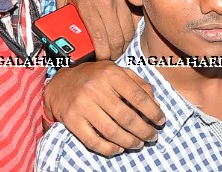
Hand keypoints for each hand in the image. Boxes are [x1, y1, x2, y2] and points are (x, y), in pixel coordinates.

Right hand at [44, 61, 164, 154]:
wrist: (60, 83)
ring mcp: (82, 106)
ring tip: (139, 144)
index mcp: (110, 74)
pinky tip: (119, 148)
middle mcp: (95, 89)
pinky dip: (109, 149)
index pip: (138, 96)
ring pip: (112, 131)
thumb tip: (156, 104)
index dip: (153, 111)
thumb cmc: (94, 77)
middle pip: (126, 117)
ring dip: (129, 142)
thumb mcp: (116, 71)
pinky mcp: (72, 121)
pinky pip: (93, 141)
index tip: (161, 121)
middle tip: (152, 137)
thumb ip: (138, 84)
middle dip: (144, 130)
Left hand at [56, 0, 136, 60]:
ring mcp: (121, 1)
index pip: (99, 39)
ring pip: (128, 33)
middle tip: (108, 57)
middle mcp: (106, 5)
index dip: (101, 55)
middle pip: (116, 40)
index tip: (99, 59)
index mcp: (88, 6)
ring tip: (116, 48)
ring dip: (123, 44)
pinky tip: (124, 34)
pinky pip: (135, 21)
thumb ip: (61, 12)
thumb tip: (61, 30)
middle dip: (113, 54)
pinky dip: (131, 31)